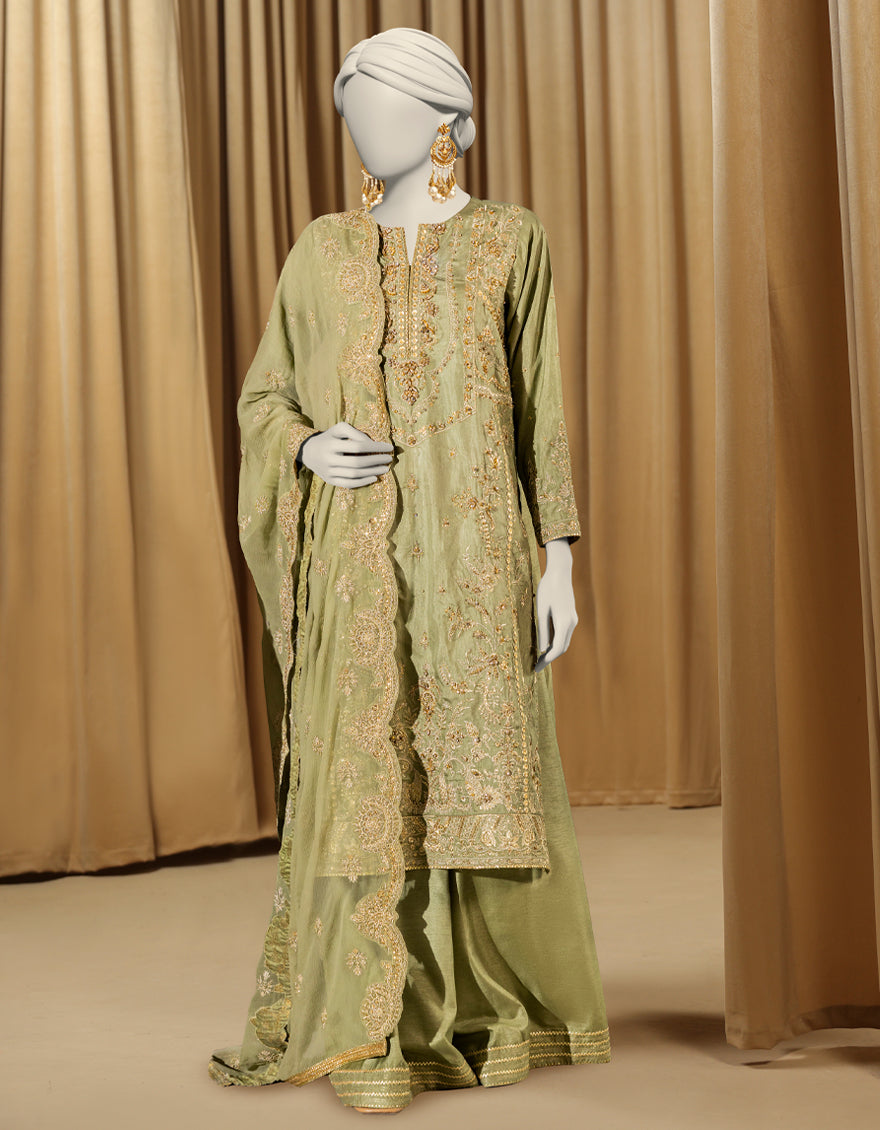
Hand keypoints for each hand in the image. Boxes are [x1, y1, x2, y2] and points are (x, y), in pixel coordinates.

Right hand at [298, 421, 393, 487]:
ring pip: (354, 474)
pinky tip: (374, 478)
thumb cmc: (329, 438)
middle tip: (389, 459)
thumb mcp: (338, 429)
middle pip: (357, 462)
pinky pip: (348, 484)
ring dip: (372, 472)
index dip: (375, 447)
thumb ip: (355, 433)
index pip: (358, 446)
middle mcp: (329, 459)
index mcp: (331, 444)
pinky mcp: (330, 481)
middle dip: (376, 461)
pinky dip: (363, 482)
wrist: (308, 452)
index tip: (389, 447)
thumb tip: (372, 443)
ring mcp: (329, 472)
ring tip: (385, 468)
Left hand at [535, 539, 577, 672]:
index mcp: (564, 622)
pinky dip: (556, 641)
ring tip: (539, 658)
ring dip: (553, 650)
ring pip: (564, 641)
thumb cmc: (547, 589)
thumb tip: (542, 649)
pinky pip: (564, 633)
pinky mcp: (571, 615)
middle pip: (562, 647)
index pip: (557, 648)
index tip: (537, 669)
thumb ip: (543, 630)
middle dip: (550, 658)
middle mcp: (572, 623)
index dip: (547, 660)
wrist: (560, 572)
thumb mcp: (541, 610)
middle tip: (536, 666)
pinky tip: (545, 644)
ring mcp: (573, 619)